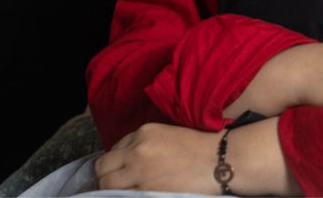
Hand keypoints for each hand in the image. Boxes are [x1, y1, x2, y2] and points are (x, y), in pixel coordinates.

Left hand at [94, 123, 221, 193]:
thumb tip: (130, 159)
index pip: (115, 148)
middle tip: (115, 182)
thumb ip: (147, 143)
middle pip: (103, 165)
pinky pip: (122, 195)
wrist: (219, 161)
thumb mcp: (169, 134)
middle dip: (106, 174)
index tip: (123, 168)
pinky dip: (123, 195)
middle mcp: (136, 150)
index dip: (118, 160)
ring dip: (110, 188)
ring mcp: (139, 171)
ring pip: (106, 183)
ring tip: (122, 191)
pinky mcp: (145, 190)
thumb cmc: (200, 147)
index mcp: (144, 132)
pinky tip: (132, 194)